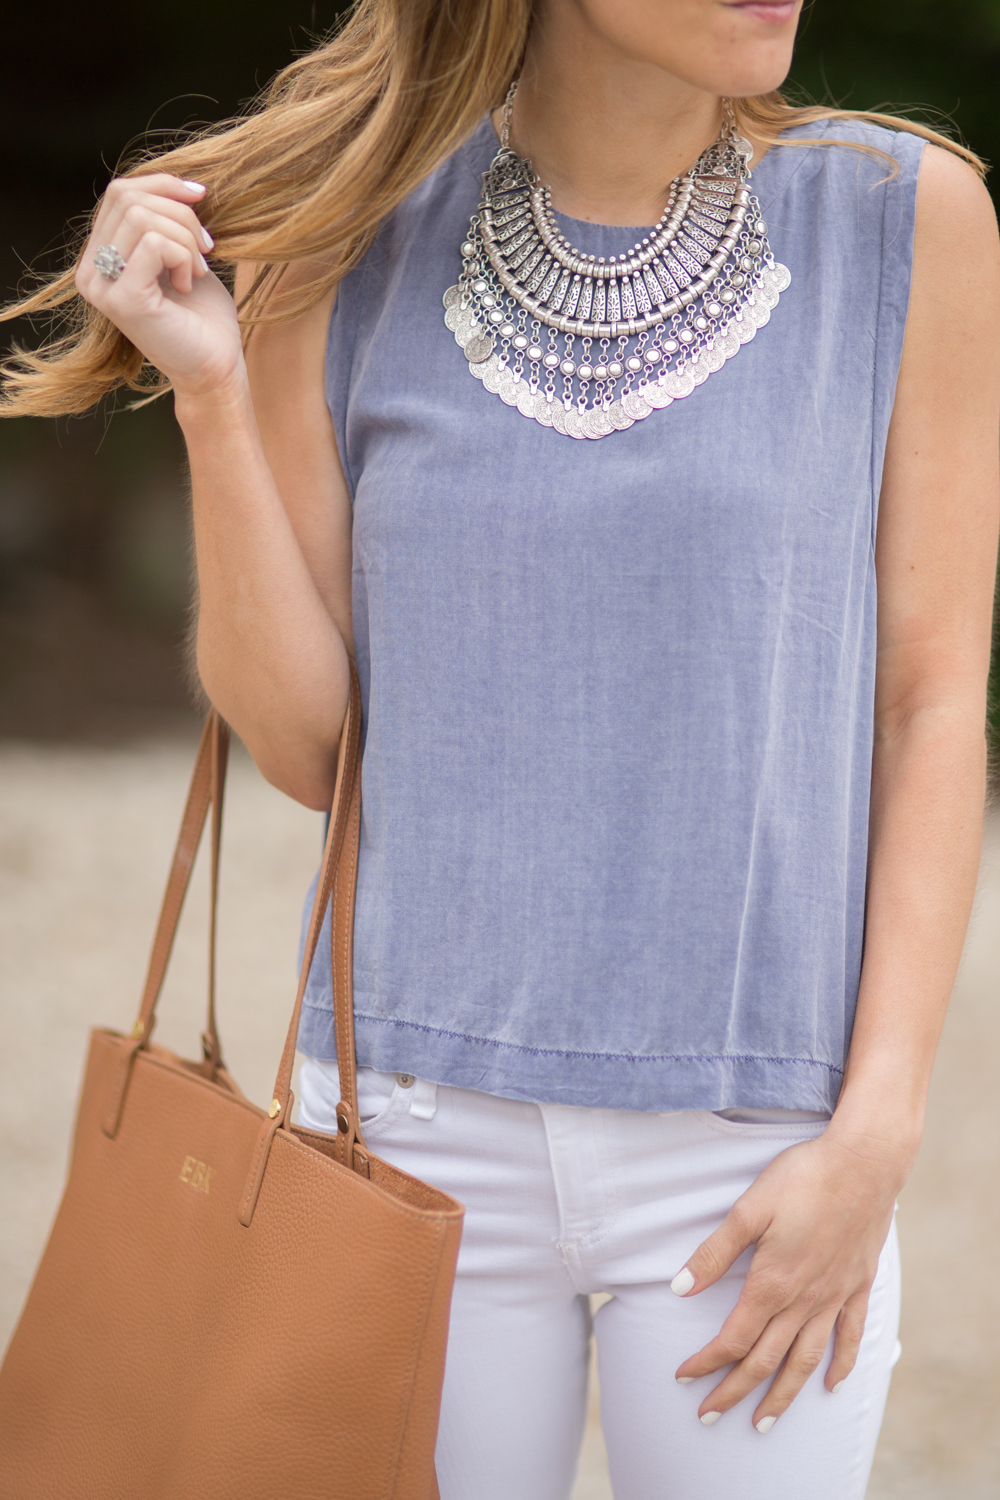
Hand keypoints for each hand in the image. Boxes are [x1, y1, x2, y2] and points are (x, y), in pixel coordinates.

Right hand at [75, 175, 244, 401]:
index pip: (119, 193)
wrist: (215, 367)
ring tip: (198, 270)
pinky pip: (154, 243)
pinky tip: (189, 283)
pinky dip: (183, 256)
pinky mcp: (123, 300)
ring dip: (186, 237)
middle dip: (180, 213)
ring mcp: (101, 288)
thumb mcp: (180, 255)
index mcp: (98, 259)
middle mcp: (90, 273)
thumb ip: (164, 221)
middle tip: (206, 248)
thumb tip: (175, 183)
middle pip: (129, 198)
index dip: (164, 184)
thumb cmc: (203, 316)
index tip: (202, 198)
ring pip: (143, 217)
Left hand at [672, 1127, 905, 1430]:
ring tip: (765, 1421)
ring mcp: (835, 1296)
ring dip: (784, 1394)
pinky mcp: (858, 1285)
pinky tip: (833, 1385)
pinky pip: (850, 1336)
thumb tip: (679, 1288)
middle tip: (709, 1416)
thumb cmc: (802, 1178)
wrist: (864, 1163)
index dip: (706, 1362)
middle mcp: (805, 1300)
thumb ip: (715, 1252)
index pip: (734, 1338)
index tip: (683, 1377)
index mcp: (773, 1283)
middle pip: (765, 1360)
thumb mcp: (749, 1209)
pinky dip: (841, 1365)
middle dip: (735, 1391)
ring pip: (806, 1360)